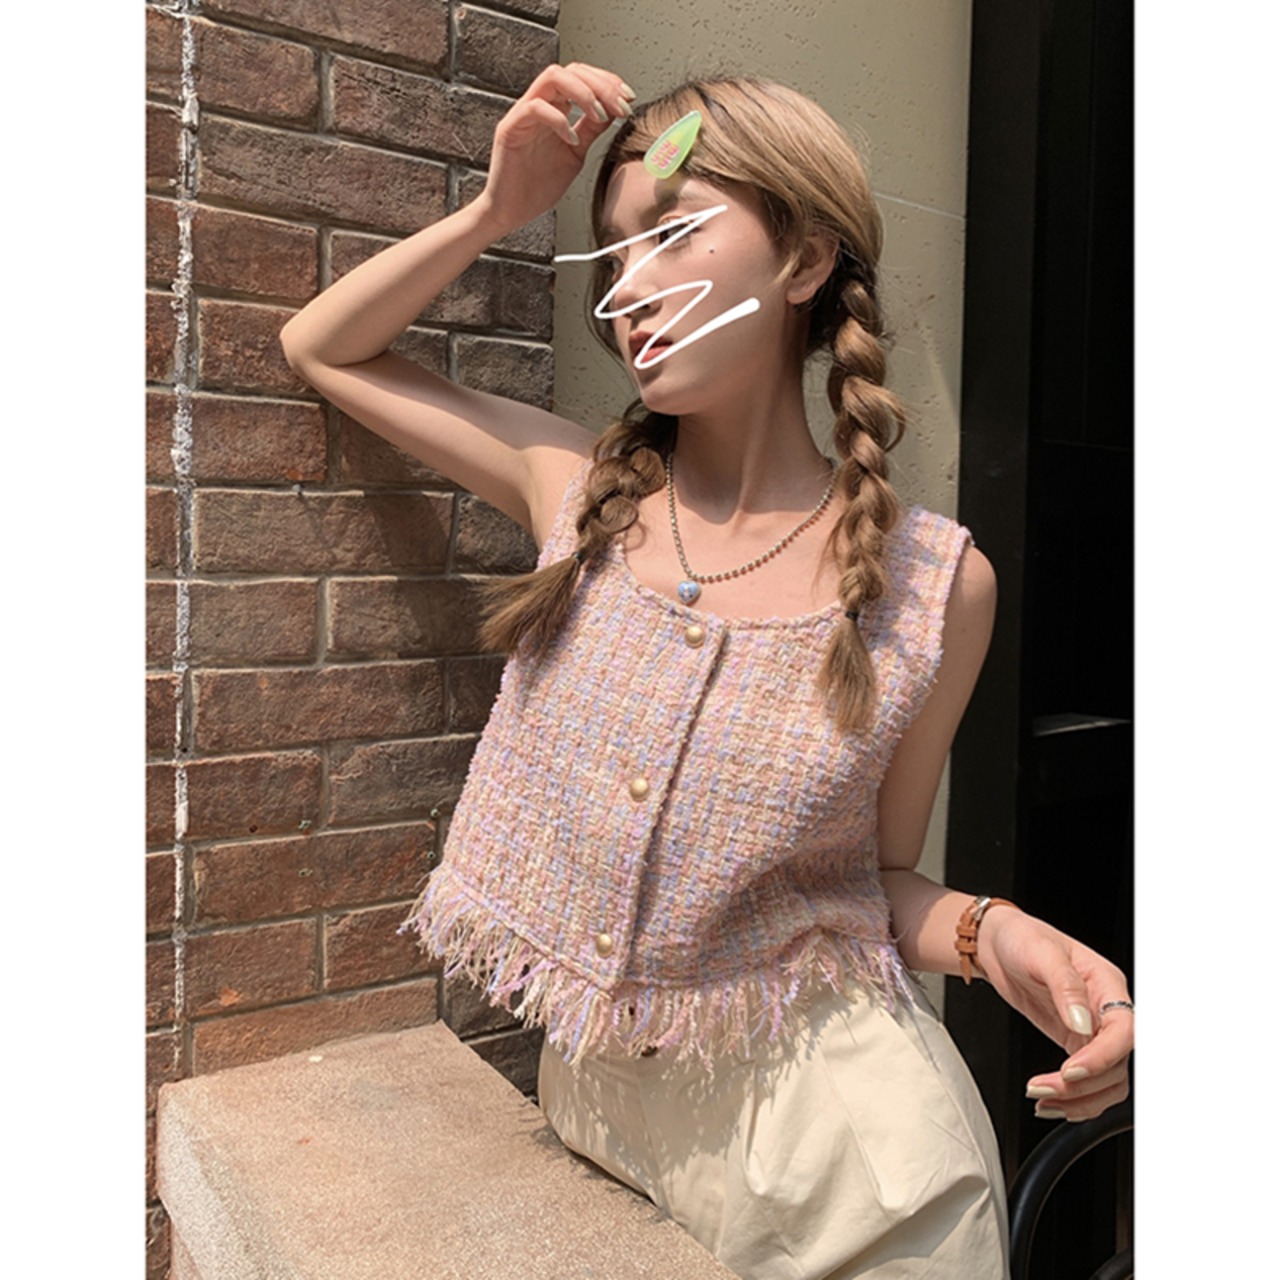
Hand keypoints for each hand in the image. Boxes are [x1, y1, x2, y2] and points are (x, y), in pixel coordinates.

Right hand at [479, 63, 634, 232]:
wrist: (512, 212)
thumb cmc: (538, 186)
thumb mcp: (577, 154)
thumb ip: (592, 130)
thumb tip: (615, 111)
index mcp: (555, 108)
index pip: (582, 76)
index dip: (608, 82)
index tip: (629, 99)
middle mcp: (539, 104)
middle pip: (571, 70)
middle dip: (602, 84)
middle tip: (621, 106)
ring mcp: (523, 114)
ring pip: (553, 77)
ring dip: (583, 93)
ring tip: (599, 116)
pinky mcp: (510, 128)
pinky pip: (535, 108)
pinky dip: (559, 120)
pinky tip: (572, 139)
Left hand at [976, 906, 1133, 1121]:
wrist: (997, 944)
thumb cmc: (1021, 937)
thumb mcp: (1040, 952)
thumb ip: (1065, 985)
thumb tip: (1082, 1021)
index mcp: (1106, 984)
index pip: (1124, 1030)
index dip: (1102, 1056)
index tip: (1070, 1071)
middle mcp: (1105, 1009)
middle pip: (1117, 1063)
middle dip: (1083, 1084)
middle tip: (1043, 1089)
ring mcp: (1092, 1029)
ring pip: (1108, 1080)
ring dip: (1080, 1099)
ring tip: (1043, 1101)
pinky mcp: (1075, 1042)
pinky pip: (1089, 1080)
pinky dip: (1074, 1097)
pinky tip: (1051, 1101)